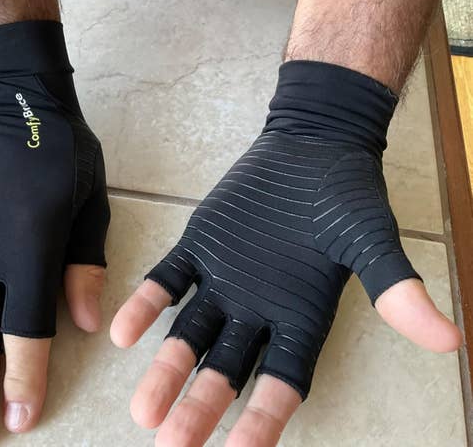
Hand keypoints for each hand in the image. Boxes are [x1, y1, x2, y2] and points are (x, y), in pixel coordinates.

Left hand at [111, 61, 461, 446]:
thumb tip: (448, 340)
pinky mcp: (198, 248)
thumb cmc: (348, 195)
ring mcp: (223, 281)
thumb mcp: (372, 241)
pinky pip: (167, 281)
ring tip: (143, 408)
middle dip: (200, 406)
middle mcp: (257, 311)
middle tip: (170, 444)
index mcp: (301, 319)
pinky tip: (122, 332)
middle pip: (226, 369)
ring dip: (166, 368)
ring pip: (190, 333)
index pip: (281, 382)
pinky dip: (147, 305)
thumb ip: (395, 288)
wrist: (312, 145)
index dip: (262, 419)